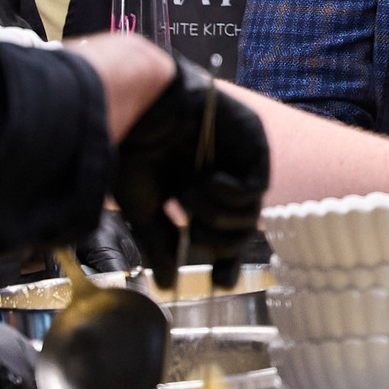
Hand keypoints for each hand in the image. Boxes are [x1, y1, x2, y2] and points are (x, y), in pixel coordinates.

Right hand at [112, 56, 270, 290]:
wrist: (137, 104)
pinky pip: (256, 186)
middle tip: (195, 235)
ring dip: (218, 216)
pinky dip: (231, 195)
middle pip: (239, 229)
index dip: (223, 262)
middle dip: (220, 242)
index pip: (218, 234)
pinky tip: (206, 183)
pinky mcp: (252, 141)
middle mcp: (218, 176)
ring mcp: (236, 159)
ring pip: (250, 213)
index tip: (220, 283)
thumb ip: (158, 242)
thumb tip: (167, 283)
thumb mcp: (141, 205)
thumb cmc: (131, 146)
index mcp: (192, 190)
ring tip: (188, 198)